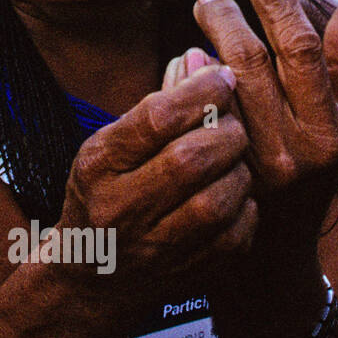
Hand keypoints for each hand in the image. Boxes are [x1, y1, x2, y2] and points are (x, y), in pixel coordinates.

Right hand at [50, 67, 257, 309]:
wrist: (92, 280)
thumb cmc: (105, 196)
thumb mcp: (111, 147)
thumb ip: (157, 106)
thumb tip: (202, 56)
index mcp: (98, 166)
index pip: (157, 118)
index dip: (201, 91)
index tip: (221, 76)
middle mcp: (121, 209)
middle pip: (192, 158)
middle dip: (227, 130)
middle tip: (234, 122)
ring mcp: (155, 248)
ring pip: (219, 199)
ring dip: (239, 170)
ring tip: (233, 159)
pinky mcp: (190, 273)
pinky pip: (236, 233)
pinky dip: (246, 206)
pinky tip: (235, 194)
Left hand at [190, 0, 337, 260]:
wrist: (277, 257)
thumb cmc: (313, 181)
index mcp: (332, 131)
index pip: (304, 50)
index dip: (279, 0)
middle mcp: (296, 151)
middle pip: (256, 62)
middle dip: (232, 15)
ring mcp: (254, 167)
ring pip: (223, 86)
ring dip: (208, 41)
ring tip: (204, 10)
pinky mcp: (220, 178)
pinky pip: (199, 116)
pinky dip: (189, 80)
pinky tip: (185, 57)